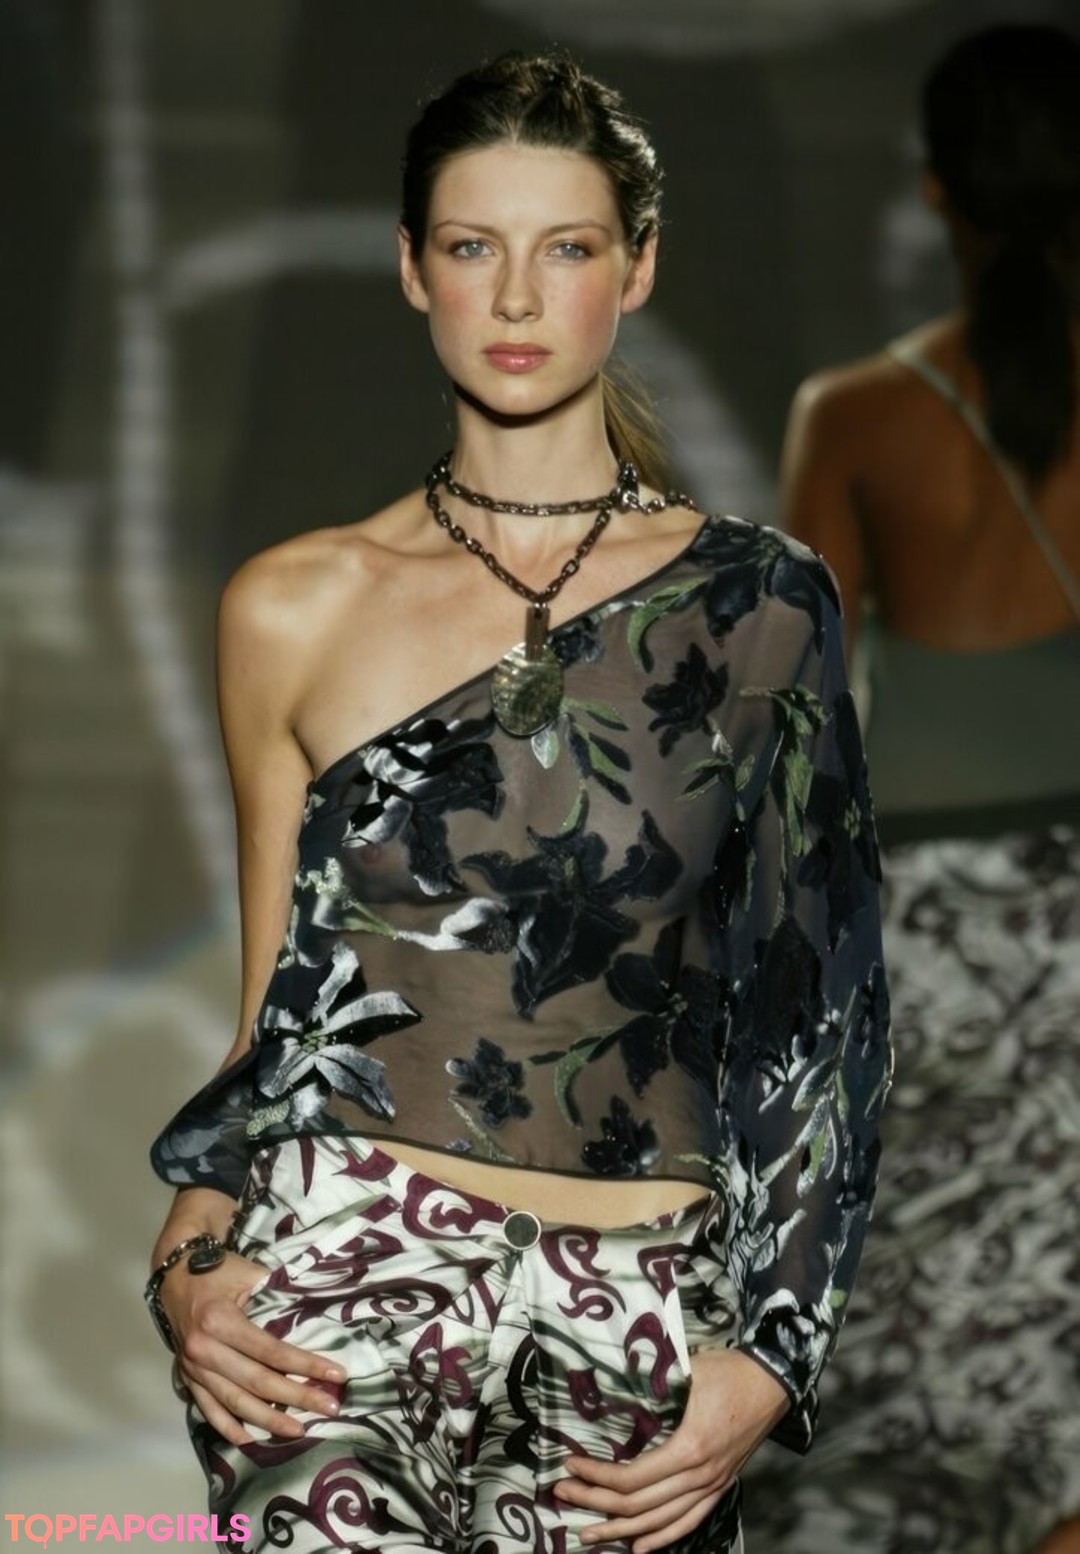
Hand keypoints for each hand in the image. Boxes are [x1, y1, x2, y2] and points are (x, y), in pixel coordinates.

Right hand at [163, 1252, 346, 1446]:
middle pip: (257, 1382)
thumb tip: (313, 1316)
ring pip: (235, 1402)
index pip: (271, 1351)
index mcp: (220, 1321)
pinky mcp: (187, 1378)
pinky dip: (229, 1428)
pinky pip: (209, 1410)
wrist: (175, 1274)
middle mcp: (204, 1349)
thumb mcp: (248, 1273)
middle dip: (297, 1398)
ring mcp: (193, 1369)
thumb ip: (276, 1295)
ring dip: (269, 1421)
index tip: (336, 1374)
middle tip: (330, 1407)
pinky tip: (251, 1440)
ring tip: (299, 1430)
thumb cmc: (219, 1271)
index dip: (305, 1364)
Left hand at [554, 1346, 788, 1551]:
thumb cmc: (728, 1371)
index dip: (597, 1474)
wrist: (773, 1382)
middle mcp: (701, 1476)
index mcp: (690, 1448)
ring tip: (588, 1532)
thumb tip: (606, 1384)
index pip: (632, 1477)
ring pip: (660, 1522)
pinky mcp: (720, 1487)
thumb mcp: (686, 1369)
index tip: (570, 1462)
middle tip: (563, 1493)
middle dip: (596, 1501)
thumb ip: (651, 1383)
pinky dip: (661, 1538)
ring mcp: (712, 1486)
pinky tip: (637, 1547)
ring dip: (620, 1530)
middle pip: (639, 1505)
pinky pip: (688, 1522)